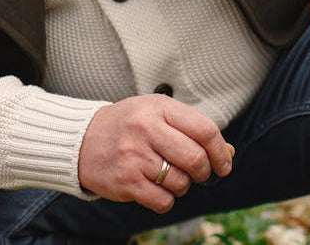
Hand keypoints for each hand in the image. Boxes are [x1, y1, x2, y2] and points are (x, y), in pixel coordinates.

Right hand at [78, 95, 234, 211]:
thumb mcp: (159, 115)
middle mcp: (147, 129)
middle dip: (204, 171)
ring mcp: (135, 157)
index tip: (224, 164)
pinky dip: (167, 200)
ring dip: (183, 186)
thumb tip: (229, 153)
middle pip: (195, 159)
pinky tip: (156, 189)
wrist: (81, 140)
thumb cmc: (129, 126)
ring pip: (181, 182)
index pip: (205, 130)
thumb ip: (193, 130)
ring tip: (170, 177)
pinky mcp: (126, 182)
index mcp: (160, 108)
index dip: (221, 151)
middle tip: (197, 173)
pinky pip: (163, 201)